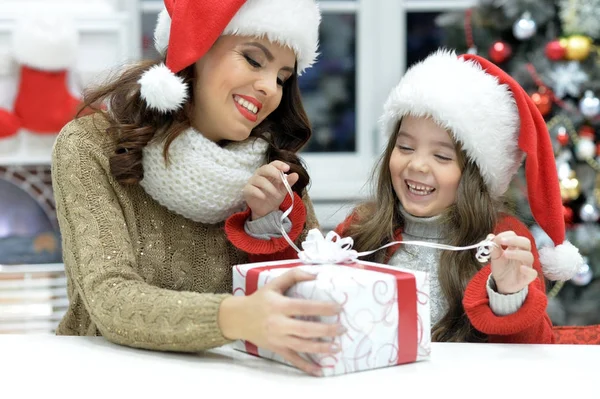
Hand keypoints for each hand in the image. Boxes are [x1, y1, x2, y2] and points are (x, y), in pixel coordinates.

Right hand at [219, 268, 343, 375]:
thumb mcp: (274, 283)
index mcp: (279, 306)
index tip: (338, 309)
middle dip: (326, 330)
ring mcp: (277, 339)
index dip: (322, 308)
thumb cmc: (259, 299)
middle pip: (305, 329)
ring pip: (302, 346)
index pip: (304, 307)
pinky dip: (306, 366)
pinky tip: (320, 370)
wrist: (238, 318)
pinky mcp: (276, 349)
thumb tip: (316, 274)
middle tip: (342, 329)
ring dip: (321, 348)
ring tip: (337, 347)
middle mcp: (278, 324)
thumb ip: (294, 275)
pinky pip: (293, 359)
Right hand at [243, 161, 298, 219]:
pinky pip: (251, 189)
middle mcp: (260, 174)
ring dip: (269, 187)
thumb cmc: (274, 195)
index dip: (280, 164)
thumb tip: (296, 175)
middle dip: (274, 172)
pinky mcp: (247, 190)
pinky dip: (258, 193)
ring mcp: (252, 182)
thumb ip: (289, 182)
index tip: (287, 168)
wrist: (266, 209)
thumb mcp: (283, 189)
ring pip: (259, 180)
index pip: (273, 164)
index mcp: (269, 172)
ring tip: (277, 195)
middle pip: (265, 168)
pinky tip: (264, 197)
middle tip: (281, 180)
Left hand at [489, 231, 537, 293]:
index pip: (516, 237)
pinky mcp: (528, 277)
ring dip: (517, 253)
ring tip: (505, 254)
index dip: (508, 236)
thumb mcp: (495, 257)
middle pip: (526, 243)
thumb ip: (494, 247)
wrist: (502, 283)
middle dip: (515, 240)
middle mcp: (523, 255)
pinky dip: (528, 270)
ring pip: (529, 256)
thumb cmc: (501, 268)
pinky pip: (533, 273)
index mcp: (515, 248)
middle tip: (503, 241)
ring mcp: (527, 265)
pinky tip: (521, 268)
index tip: (499, 239)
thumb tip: (491, 236)